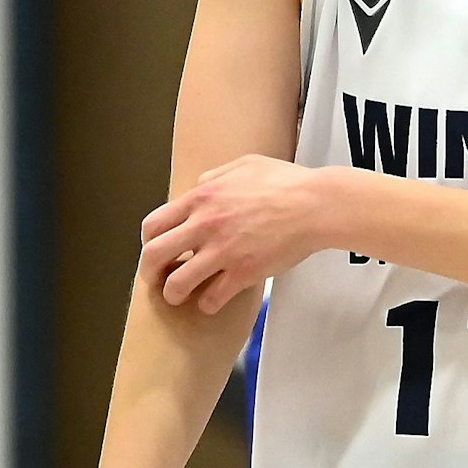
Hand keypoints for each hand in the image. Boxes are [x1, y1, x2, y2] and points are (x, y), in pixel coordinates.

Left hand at [138, 155, 327, 314]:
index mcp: (203, 198)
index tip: (158, 249)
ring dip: (174, 293)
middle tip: (158, 278)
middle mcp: (206, 225)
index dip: (149, 241)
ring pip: (177, 284)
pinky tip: (215, 299)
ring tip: (181, 295)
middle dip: (150, 272)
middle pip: (154, 256)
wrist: (317, 205)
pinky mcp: (243, 273)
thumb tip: (200, 186)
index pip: (154, 224)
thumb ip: (215, 175)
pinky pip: (212, 298)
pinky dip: (209, 303)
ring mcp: (223, 251)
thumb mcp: (246, 164)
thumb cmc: (288, 182)